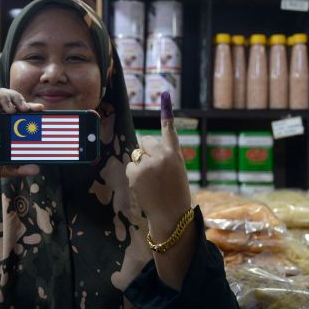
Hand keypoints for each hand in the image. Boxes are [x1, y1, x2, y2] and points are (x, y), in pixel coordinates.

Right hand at [0, 87, 43, 183]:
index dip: (28, 104)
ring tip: (10, 108)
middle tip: (24, 109)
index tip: (39, 108)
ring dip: (1, 95)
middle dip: (16, 97)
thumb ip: (19, 168)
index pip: (17, 106)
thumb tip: (36, 170)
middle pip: (5, 95)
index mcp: (3, 123)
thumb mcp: (4, 169)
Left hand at [125, 92, 191, 233]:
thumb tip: (146, 147)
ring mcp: (146, 165)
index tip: (165, 94)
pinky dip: (135, 175)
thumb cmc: (176, 192)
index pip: (169, 130)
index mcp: (175, 154)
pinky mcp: (135, 174)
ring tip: (152, 181)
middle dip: (148, 152)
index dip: (167, 112)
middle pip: (146, 142)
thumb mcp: (177, 170)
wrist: (171, 214)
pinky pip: (131, 167)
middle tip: (157, 170)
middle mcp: (161, 156)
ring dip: (142, 165)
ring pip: (137, 155)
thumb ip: (166, 156)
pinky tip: (144, 186)